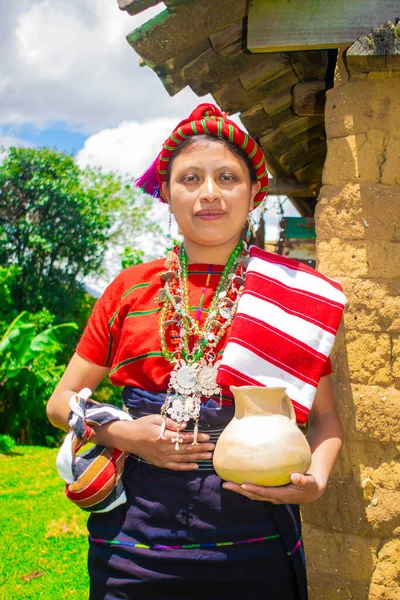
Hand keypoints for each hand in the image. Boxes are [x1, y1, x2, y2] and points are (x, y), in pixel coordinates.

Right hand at [95, 414, 214, 470]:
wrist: (128, 438)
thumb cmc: (142, 425)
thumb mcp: (156, 419)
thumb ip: (171, 422)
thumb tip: (184, 425)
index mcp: (163, 436)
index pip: (184, 438)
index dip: (197, 437)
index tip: (208, 436)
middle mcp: (164, 449)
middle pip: (186, 449)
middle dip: (201, 448)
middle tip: (213, 447)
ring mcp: (162, 458)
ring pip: (183, 459)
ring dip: (197, 457)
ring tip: (209, 456)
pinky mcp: (160, 463)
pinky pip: (175, 467)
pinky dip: (186, 467)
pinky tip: (196, 466)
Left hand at [222, 473, 324, 504]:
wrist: (310, 491)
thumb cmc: (310, 484)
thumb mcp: (309, 483)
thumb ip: (303, 480)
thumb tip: (295, 476)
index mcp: (282, 495)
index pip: (264, 493)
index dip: (254, 490)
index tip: (243, 485)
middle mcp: (273, 497)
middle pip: (253, 495)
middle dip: (239, 490)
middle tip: (226, 484)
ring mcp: (270, 495)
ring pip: (252, 494)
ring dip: (239, 489)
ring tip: (226, 483)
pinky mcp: (269, 491)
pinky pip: (255, 489)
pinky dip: (245, 486)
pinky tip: (237, 477)